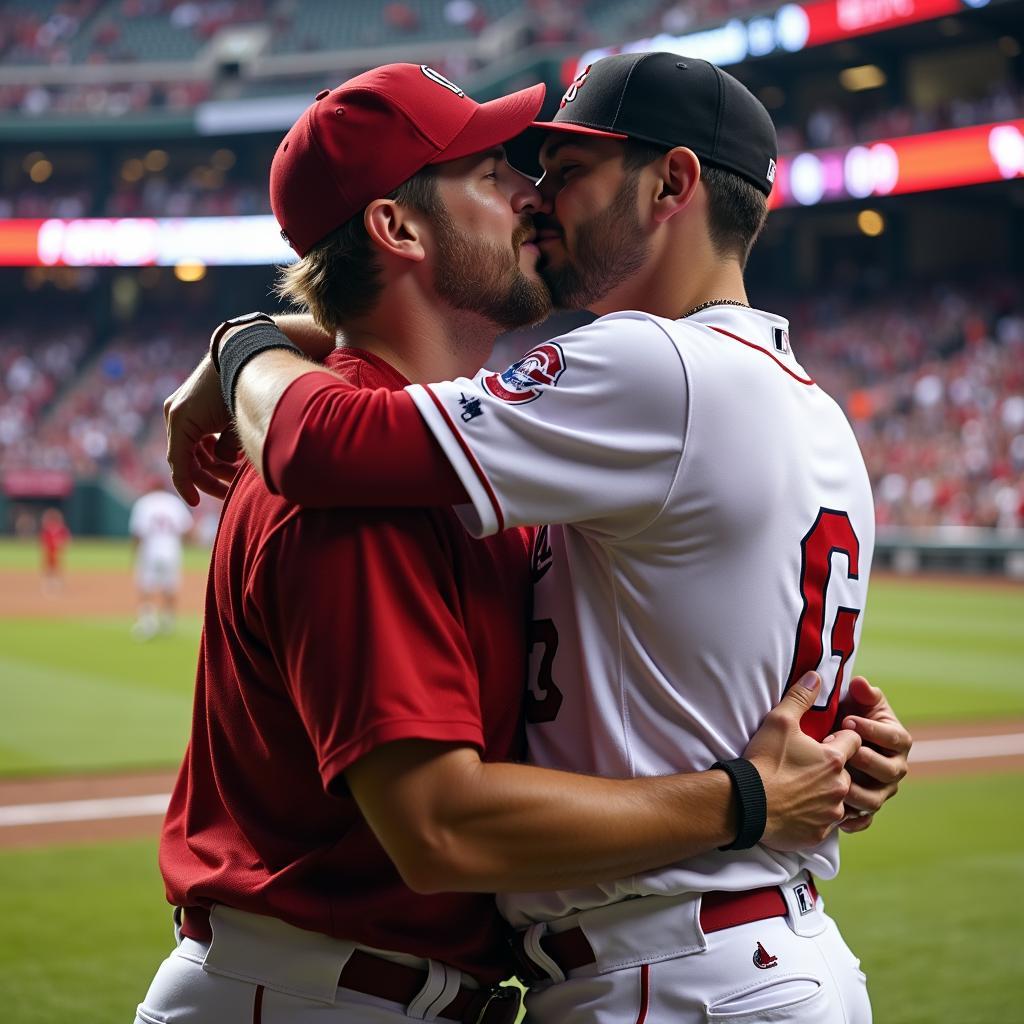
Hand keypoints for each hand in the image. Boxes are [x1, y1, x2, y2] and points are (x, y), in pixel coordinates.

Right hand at [164, 354, 238, 504]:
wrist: (238, 352)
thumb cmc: (238, 386)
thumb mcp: (234, 423)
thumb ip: (226, 449)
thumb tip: (223, 460)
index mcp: (181, 421)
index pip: (179, 464)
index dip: (187, 487)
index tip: (196, 504)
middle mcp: (175, 415)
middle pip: (186, 460)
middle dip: (207, 478)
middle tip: (227, 492)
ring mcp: (181, 409)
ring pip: (191, 449)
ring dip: (210, 464)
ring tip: (234, 474)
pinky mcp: (190, 407)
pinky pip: (195, 436)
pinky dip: (210, 450)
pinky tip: (230, 458)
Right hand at [745, 673, 860, 851]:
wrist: (746, 804)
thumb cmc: (764, 762)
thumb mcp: (779, 722)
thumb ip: (800, 697)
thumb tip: (815, 676)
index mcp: (835, 759)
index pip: (853, 740)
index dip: (839, 737)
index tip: (822, 739)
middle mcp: (840, 787)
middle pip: (847, 772)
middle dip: (833, 767)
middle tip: (805, 764)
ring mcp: (831, 813)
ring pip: (838, 799)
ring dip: (825, 792)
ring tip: (799, 787)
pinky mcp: (819, 833)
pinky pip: (824, 823)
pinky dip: (814, 815)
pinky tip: (795, 807)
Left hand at [834, 676, 911, 833]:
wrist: (832, 742)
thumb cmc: (846, 718)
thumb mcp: (855, 703)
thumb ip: (861, 694)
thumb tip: (860, 682)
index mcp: (898, 740)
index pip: (895, 737)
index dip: (874, 730)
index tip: (848, 720)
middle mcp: (895, 768)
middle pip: (889, 771)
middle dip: (866, 761)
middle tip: (842, 752)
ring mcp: (882, 790)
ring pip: (876, 799)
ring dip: (858, 793)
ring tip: (837, 783)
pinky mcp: (867, 808)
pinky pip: (864, 819)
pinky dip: (853, 821)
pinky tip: (839, 819)